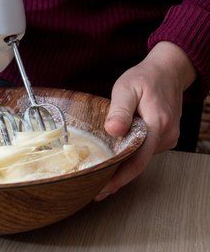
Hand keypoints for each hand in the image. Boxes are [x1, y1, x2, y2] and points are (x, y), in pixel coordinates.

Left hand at [95, 41, 196, 200]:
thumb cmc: (145, 78)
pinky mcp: (165, 136)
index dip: (118, 178)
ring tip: (100, 174)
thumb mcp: (127, 88)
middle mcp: (166, 136)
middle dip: (117, 177)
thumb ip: (120, 110)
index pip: (137, 161)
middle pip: (139, 164)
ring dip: (122, 167)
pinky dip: (130, 157)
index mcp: (156, 125)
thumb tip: (113, 131)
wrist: (168, 71)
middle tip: (94, 187)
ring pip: (142, 158)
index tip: (101, 190)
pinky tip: (115, 159)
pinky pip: (145, 151)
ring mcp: (168, 137)